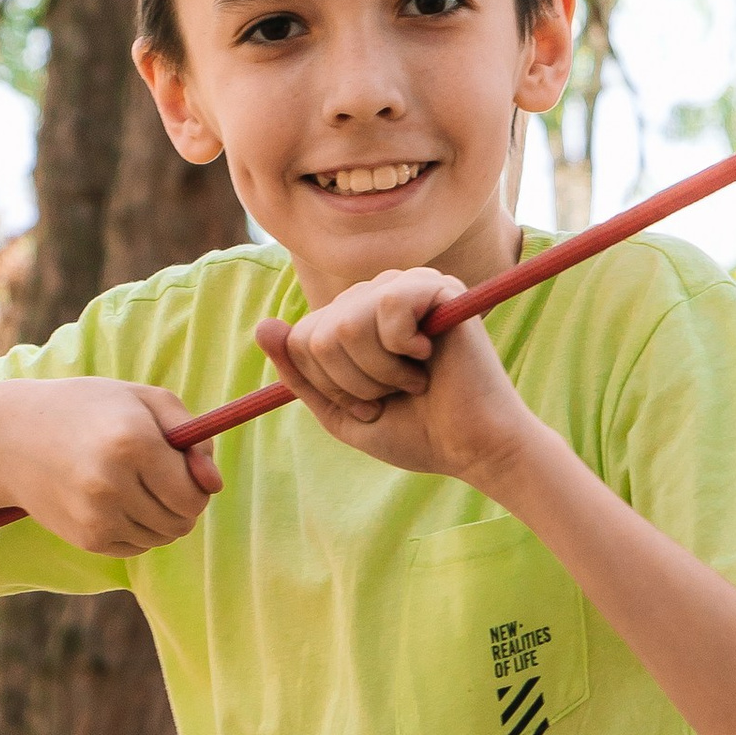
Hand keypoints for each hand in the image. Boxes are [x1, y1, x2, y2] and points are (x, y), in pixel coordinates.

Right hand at [0, 377, 220, 556]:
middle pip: (182, 520)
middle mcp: (113, 483)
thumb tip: (214, 484)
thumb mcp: (142, 400)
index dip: (197, 482)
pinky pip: (138, 547)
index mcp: (133, 442)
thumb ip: (193, 435)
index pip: (194, 493)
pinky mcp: (88, 539)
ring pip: (163, 537)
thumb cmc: (87, 410)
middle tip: (160, 476)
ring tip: (135, 486)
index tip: (183, 465)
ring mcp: (98, 516)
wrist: (12, 437)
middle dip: (183, 502)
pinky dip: (137, 529)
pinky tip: (114, 501)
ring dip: (161, 517)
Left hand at [256, 271, 538, 487]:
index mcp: (354, 319)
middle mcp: (376, 295)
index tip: (370, 404)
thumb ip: (299, 374)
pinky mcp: (438, 286)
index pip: (302, 339)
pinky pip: (387, 307)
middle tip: (393, 394)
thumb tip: (263, 326)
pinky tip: (428, 356)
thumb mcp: (341, 411)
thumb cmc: (416, 431)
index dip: (330, 386)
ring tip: (412, 380)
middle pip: (319, 334)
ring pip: (347, 324)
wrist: (472, 448)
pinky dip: (402, 349)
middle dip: (352, 383)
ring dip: (378, 372)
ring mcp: (407, 286)